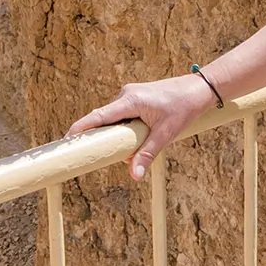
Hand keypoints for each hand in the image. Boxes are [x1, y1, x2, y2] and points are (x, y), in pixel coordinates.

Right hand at [70, 74, 222, 178]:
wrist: (200, 89)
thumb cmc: (184, 108)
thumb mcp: (166, 134)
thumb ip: (148, 154)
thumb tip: (134, 176)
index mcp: (130, 100)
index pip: (98, 116)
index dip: (80, 128)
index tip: (65, 140)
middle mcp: (126, 95)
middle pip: (104, 120)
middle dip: (104, 138)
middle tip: (95, 155)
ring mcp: (131, 95)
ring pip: (115, 120)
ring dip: (119, 136)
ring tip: (134, 145)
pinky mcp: (137, 98)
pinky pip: (123, 116)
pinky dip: (126, 129)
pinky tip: (140, 136)